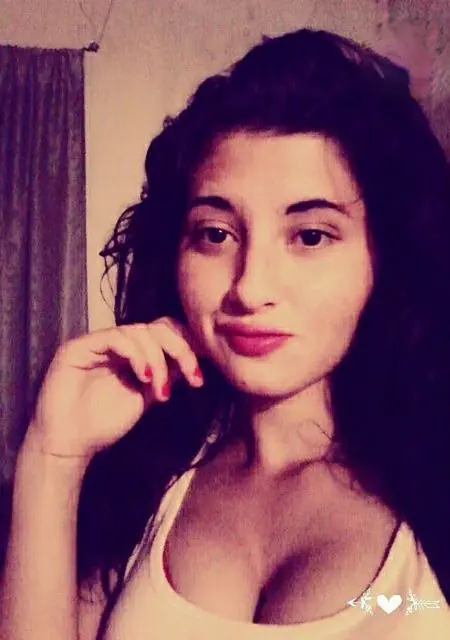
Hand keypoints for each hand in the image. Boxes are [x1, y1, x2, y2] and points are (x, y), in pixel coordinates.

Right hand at [25, 317, 203, 460]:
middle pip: (156, 327)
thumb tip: (192, 360)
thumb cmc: (103, 424)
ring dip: (158, 358)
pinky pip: (114, 337)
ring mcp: (98, 343)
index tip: (200, 371)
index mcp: (133, 353)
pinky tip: (144, 376)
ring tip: (160, 388)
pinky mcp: (79, 347)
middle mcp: (117, 344)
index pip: (163, 333)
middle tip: (193, 375)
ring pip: (138, 331)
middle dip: (180, 349)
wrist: (70, 444)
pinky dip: (135, 354)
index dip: (185, 345)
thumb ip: (165, 376)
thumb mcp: (145, 397)